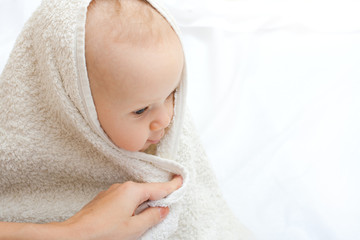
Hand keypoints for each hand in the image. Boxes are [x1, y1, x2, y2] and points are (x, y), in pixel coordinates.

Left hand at [62, 175, 182, 239]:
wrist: (75, 234)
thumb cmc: (102, 232)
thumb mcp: (134, 228)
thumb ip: (152, 217)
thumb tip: (163, 209)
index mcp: (132, 191)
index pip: (158, 188)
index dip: (172, 186)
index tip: (181, 181)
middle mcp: (122, 187)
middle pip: (147, 190)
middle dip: (157, 197)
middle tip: (166, 206)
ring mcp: (112, 191)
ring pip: (135, 195)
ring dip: (143, 203)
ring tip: (146, 218)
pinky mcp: (105, 198)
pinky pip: (125, 198)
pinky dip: (132, 205)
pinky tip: (129, 217)